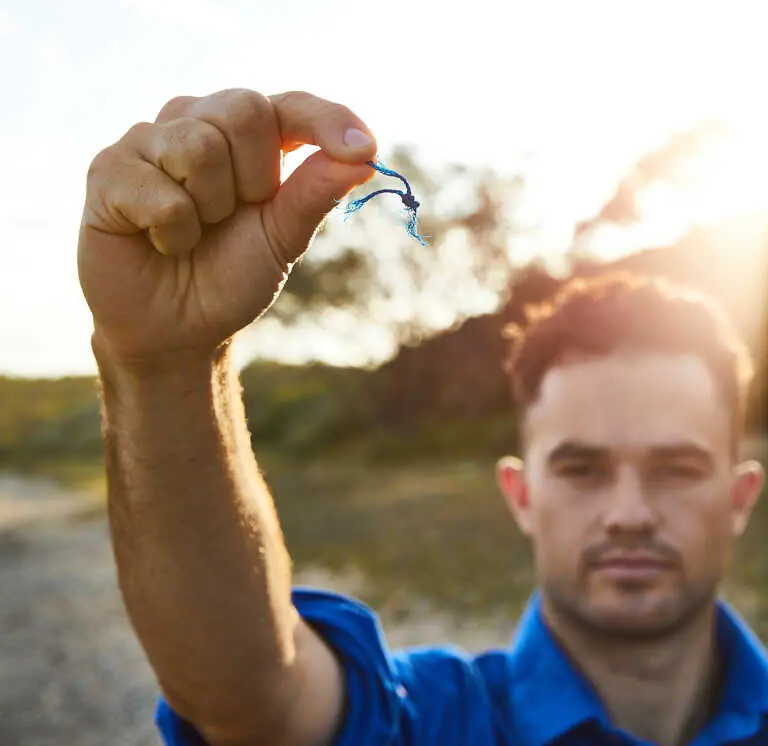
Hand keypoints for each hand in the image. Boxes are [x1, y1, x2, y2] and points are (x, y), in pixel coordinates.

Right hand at [78, 89, 376, 365]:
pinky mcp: (109, 171)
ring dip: (208, 210)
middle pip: (244, 110)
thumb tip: (364, 158)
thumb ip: (313, 195)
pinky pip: (158, 190)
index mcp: (247, 140)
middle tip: (230, 218)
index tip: (363, 147)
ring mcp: (149, 143)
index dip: (327, 120)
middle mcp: (197, 125)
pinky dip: (171, 231)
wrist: (175, 330)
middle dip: (253, 181)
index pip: (291, 106)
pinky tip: (159, 242)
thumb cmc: (229, 278)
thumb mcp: (281, 240)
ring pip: (198, 146)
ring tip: (193, 233)